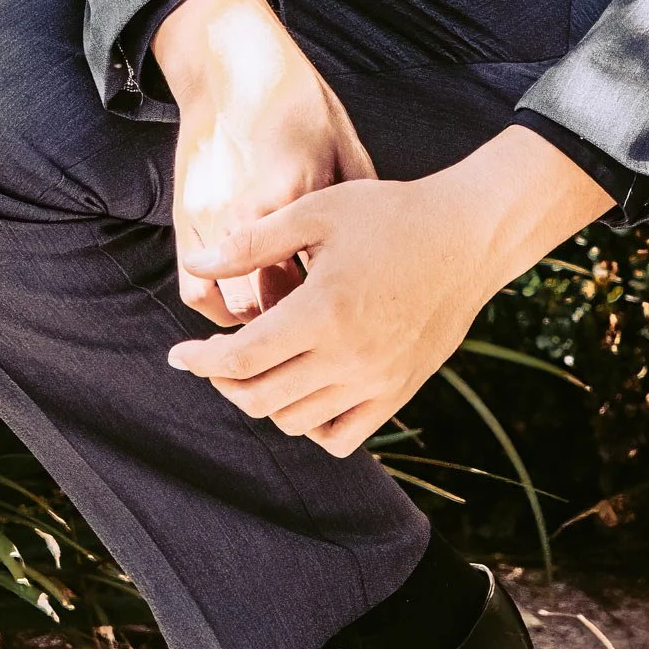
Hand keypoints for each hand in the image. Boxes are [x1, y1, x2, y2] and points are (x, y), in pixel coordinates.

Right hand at [152, 0, 374, 325]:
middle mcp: (244, 209)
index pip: (309, 279)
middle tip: (317, 334)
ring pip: (226, 303)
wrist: (231, 64)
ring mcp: (207, 217)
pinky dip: (218, 305)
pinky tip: (246, 299)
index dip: (327, 314)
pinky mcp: (183, 216)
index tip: (348, 323)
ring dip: (252, 322)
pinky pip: (193, 286)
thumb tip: (382, 254)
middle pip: (266, 304)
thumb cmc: (300, 103)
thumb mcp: (344, 147)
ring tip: (281, 323)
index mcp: (294, 190)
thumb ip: (357, 202)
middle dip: (290, 329)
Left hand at [167, 125, 611, 456]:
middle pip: (259, 399)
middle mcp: (349, 357)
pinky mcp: (399, 391)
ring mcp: (377, 381)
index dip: (199, 361)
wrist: (468, 237)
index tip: (179, 354)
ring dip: (265, 401)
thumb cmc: (391, 215)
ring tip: (260, 368)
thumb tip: (195, 264)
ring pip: (296, 423)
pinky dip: (313, 426)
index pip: (240, 359)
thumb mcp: (317, 211)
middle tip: (215, 359)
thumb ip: (251, 242)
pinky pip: (343, 437)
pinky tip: (304, 390)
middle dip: (224, 382)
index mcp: (323, 312)